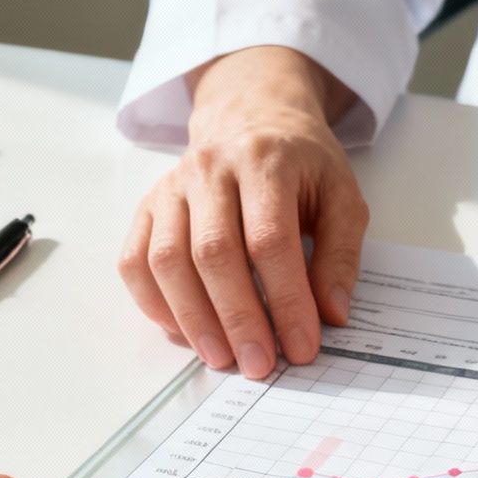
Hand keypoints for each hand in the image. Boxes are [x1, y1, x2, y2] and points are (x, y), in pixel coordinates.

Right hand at [118, 45, 368, 379]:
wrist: (251, 112)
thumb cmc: (301, 161)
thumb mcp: (342, 194)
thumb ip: (341, 254)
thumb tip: (332, 314)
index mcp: (266, 161)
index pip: (271, 241)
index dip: (286, 300)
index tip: (302, 347)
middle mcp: (211, 169)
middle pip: (214, 253)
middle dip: (237, 318)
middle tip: (258, 365)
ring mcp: (172, 187)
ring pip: (167, 260)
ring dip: (193, 319)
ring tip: (221, 358)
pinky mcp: (148, 205)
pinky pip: (135, 259)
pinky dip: (153, 302)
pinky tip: (182, 331)